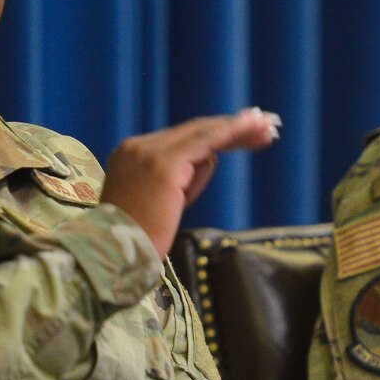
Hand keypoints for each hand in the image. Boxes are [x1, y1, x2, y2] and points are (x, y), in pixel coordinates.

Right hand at [99, 109, 279, 257]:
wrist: (112, 255)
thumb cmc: (134, 241)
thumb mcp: (155, 201)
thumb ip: (176, 178)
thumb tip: (206, 161)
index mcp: (130, 154)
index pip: (180, 138)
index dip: (213, 133)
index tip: (242, 132)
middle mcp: (138, 147)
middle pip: (193, 130)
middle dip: (231, 127)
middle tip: (265, 123)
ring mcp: (150, 154)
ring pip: (203, 135)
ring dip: (236, 135)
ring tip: (266, 132)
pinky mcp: (165, 165)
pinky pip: (206, 142)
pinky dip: (232, 132)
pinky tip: (252, 127)